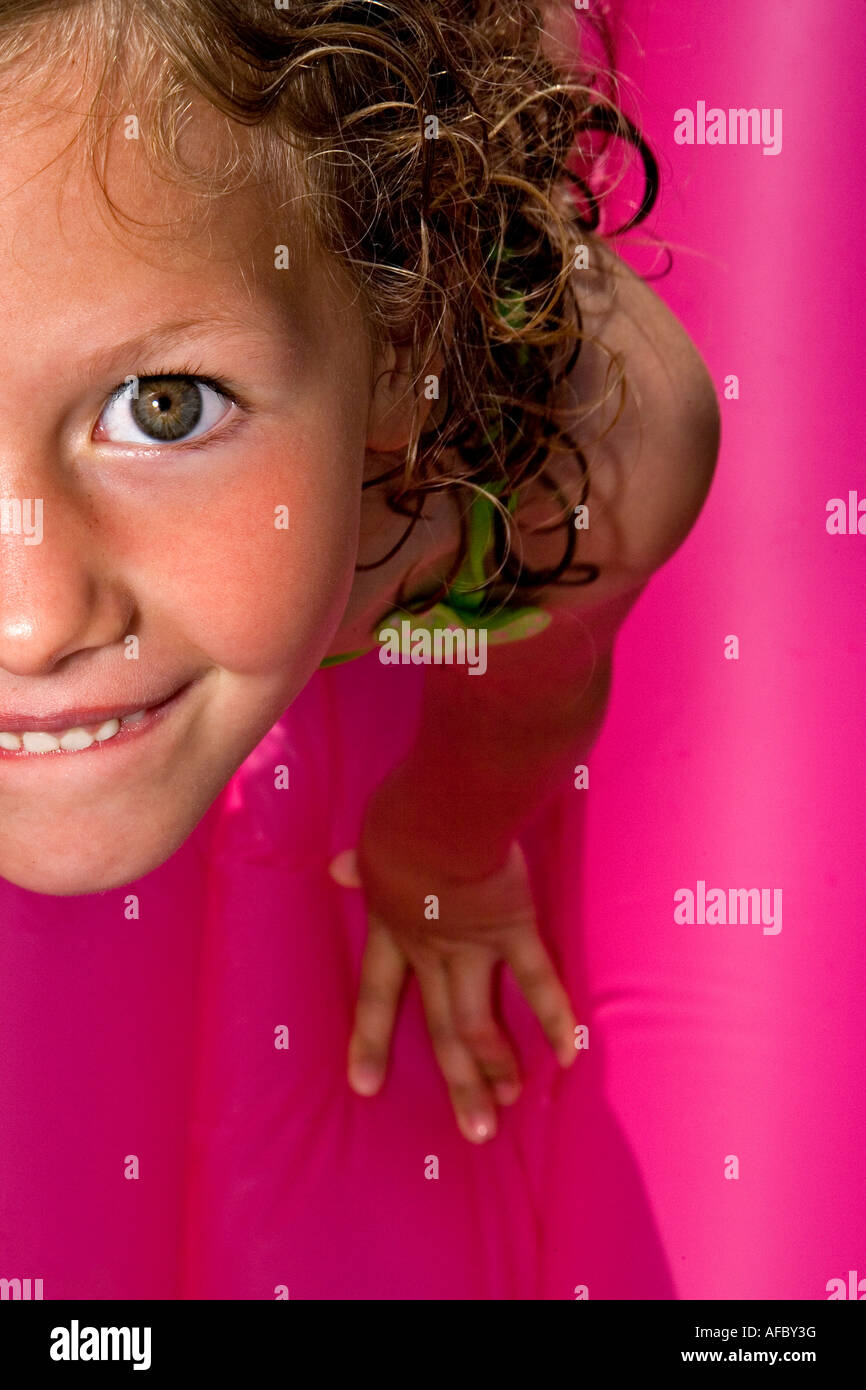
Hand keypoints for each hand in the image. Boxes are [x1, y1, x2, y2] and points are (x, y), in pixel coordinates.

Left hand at [329, 772, 576, 1144]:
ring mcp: (473, 946)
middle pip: (440, 1027)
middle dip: (457, 1081)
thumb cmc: (404, 815)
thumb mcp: (373, 842)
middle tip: (474, 1131)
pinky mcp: (514, 929)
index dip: (370, 1039)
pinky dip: (554, 1017)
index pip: (377, 993)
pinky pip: (537, 981)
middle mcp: (431, 949)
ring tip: (508, 1107)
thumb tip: (337, 867)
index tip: (364, 1086)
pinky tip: (569, 1055)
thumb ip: (362, 865)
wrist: (441, 811)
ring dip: (496, 1068)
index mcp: (393, 927)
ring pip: (480, 1022)